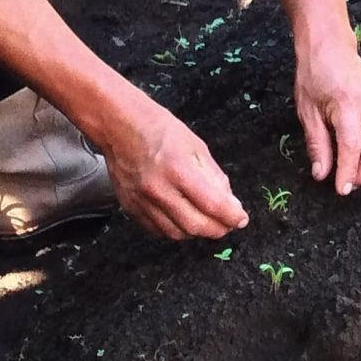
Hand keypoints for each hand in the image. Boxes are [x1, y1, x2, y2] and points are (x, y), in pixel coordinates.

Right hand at [101, 95, 247, 240]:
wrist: (120, 127)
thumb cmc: (159, 130)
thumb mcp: (196, 146)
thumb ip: (214, 177)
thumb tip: (229, 203)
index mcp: (179, 169)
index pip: (212, 204)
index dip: (231, 217)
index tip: (241, 219)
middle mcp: (158, 189)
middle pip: (195, 225)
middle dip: (218, 229)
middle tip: (227, 224)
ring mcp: (142, 201)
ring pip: (176, 233)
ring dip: (196, 231)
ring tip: (205, 221)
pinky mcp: (130, 208)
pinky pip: (157, 230)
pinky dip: (174, 229)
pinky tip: (182, 219)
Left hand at [296, 39, 360, 196]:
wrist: (330, 48)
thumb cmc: (314, 76)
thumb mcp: (307, 112)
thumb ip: (317, 145)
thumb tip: (322, 174)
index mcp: (346, 104)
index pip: (351, 147)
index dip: (348, 172)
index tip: (341, 190)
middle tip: (347, 183)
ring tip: (353, 170)